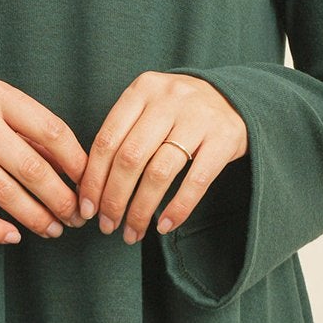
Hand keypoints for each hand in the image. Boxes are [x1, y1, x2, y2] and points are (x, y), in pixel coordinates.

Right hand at [0, 78, 88, 245]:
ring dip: (34, 217)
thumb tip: (74, 171)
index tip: (88, 186)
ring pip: (3, 192)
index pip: (51, 131)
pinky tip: (14, 237)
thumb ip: (32, 132)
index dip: (77, 163)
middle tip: (76, 218)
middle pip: (31, 167)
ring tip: (53, 230)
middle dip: (61, 199)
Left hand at [77, 72, 247, 242]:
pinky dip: (177, 208)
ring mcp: (199, 118)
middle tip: (107, 225)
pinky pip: (196, 181)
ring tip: (132, 232)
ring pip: (159, 172)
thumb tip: (90, 186)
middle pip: (129, 158)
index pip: (106, 140)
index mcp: (142, 89)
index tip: (86, 208)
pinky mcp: (225, 138)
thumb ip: (123, 134)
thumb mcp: (149, 106)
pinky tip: (164, 226)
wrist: (235, 97)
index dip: (93, 179)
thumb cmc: (179, 111)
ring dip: (141, 210)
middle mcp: (169, 99)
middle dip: (114, 199)